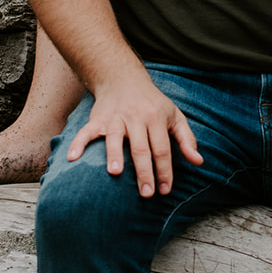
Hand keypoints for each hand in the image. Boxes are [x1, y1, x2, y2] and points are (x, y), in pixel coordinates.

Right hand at [67, 70, 202, 195]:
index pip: (162, 149)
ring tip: (115, 173)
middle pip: (141, 148)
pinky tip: (72, 158)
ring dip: (114, 154)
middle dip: (144, 171)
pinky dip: (78, 143)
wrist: (124, 79)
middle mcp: (136, 118)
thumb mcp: (175, 116)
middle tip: (146, 193)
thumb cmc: (153, 104)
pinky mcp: (98, 119)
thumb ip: (187, 139)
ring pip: (114, 138)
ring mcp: (115, 118)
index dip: (165, 170)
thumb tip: (199, 161)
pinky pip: (86, 132)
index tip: (165, 190)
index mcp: (156, 119)